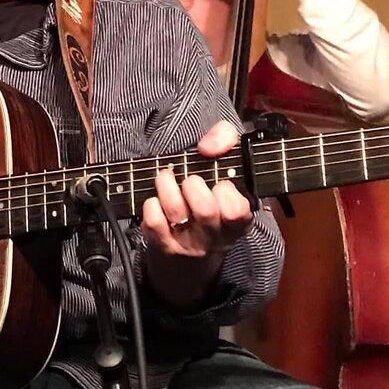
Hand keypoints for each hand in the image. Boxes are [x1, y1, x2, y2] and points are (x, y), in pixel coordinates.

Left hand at [141, 120, 253, 307]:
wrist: (190, 250)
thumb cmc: (210, 197)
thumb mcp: (226, 166)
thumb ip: (225, 139)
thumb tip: (208, 147)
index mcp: (237, 220)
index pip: (237, 211)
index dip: (226, 192)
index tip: (219, 184)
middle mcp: (215, 236)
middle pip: (205, 210)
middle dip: (193, 184)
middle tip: (189, 180)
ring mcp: (189, 244)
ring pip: (176, 211)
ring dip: (167, 186)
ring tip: (166, 178)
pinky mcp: (164, 246)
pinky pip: (153, 221)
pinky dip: (151, 204)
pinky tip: (156, 200)